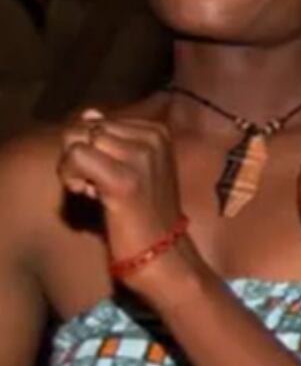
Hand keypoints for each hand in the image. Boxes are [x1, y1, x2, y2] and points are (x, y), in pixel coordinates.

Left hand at [60, 110, 191, 293]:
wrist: (163, 252)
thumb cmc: (144, 212)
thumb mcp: (132, 166)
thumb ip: (111, 138)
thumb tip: (88, 113)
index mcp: (158, 131)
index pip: (97, 121)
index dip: (92, 150)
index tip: (109, 175)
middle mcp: (153, 137)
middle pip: (84, 128)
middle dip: (80, 156)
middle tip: (99, 184)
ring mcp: (141, 156)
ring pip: (77, 141)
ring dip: (74, 168)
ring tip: (96, 190)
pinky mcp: (124, 179)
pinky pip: (76, 158)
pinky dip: (72, 178)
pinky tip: (89, 195)